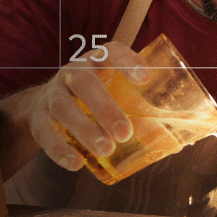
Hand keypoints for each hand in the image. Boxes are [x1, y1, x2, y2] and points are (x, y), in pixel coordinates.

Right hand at [23, 41, 147, 170]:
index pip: (111, 52)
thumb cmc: (93, 99)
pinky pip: (45, 132)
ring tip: (105, 150)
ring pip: (63, 108)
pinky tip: (75, 163)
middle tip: (125, 133)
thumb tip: (177, 144)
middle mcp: (72, 73)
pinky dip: (59, 149)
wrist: (45, 104)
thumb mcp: (113, 94)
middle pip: (85, 84)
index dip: (128, 61)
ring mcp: (53, 94)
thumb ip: (140, 112)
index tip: (146, 77)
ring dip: (84, 129)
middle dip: (104, 108)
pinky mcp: (39, 118)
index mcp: (96, 62)